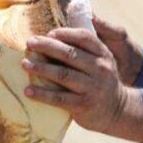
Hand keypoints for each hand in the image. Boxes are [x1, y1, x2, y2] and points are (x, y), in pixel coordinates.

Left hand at [22, 28, 142, 142]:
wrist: (117, 110)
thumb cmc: (100, 81)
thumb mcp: (101, 62)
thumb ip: (84, 49)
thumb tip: (53, 35)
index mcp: (102, 54)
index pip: (84, 38)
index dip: (65, 33)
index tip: (48, 33)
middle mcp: (99, 69)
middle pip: (70, 54)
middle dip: (47, 47)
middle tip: (29, 43)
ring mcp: (92, 88)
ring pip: (63, 75)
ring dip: (41, 68)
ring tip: (25, 64)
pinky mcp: (83, 105)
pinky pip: (59, 98)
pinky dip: (42, 94)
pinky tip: (28, 90)